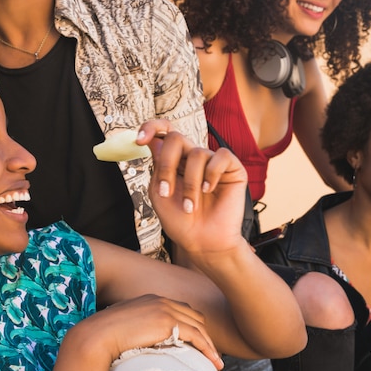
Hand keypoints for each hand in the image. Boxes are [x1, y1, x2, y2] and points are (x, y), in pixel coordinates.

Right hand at [67, 294, 223, 369]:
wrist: (98, 334)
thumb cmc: (105, 334)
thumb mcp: (125, 324)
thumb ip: (138, 326)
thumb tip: (141, 340)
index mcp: (152, 299)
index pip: (182, 309)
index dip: (193, 326)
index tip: (198, 342)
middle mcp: (161, 300)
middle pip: (194, 316)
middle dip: (205, 335)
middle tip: (211, 353)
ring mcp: (166, 309)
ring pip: (199, 326)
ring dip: (210, 345)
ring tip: (216, 362)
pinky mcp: (168, 322)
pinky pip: (196, 336)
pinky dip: (207, 348)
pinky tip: (212, 361)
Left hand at [136, 120, 247, 254]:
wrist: (202, 242)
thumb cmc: (181, 221)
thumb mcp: (158, 193)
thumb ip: (157, 166)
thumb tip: (156, 140)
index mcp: (173, 161)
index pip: (164, 132)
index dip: (151, 128)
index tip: (138, 140)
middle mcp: (192, 157)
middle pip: (176, 138)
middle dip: (167, 164)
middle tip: (165, 191)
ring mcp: (212, 162)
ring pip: (197, 153)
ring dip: (189, 183)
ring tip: (190, 206)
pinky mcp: (232, 168)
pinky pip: (220, 156)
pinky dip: (211, 175)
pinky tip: (209, 191)